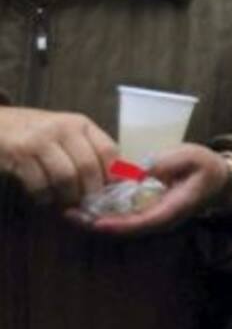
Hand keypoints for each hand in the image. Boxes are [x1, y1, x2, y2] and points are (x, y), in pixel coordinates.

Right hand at [0, 107, 116, 206]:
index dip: (113, 175)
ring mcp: (41, 140)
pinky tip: (44, 197)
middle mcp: (64, 128)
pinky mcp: (20, 154)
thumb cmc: (37, 133)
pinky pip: (40, 184)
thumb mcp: (66, 134)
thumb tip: (115, 182)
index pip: (109, 150)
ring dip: (68, 197)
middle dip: (90, 192)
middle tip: (86, 204)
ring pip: (66, 177)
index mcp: (81, 124)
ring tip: (65, 202)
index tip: (111, 192)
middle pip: (89, 167)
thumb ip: (88, 151)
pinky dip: (45, 197)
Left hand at [80, 144, 231, 236]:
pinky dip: (103, 214)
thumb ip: (166, 162)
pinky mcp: (147, 213)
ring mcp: (153, 218)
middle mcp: (161, 220)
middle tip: (69, 214)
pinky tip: (86, 206)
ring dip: (95, 220)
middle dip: (97, 224)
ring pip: (122, 226)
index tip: (97, 223)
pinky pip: (123, 218)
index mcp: (173, 208)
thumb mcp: (190, 156)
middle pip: (126, 229)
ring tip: (70, 211)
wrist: (217, 179)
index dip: (119, 224)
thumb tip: (138, 170)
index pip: (144, 222)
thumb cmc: (205, 166)